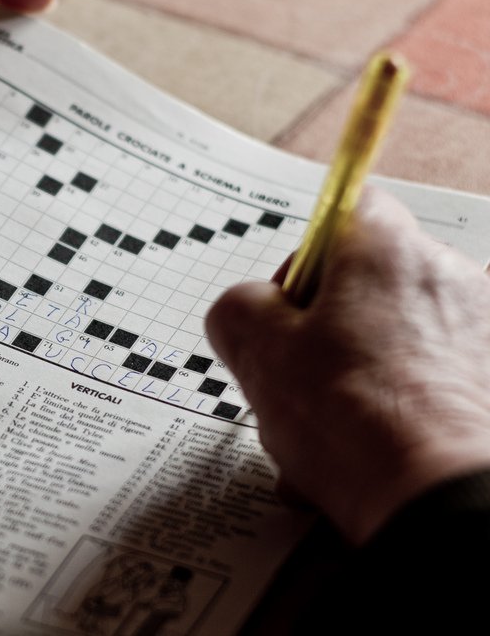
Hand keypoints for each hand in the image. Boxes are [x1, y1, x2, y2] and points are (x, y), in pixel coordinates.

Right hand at [205, 189, 489, 544]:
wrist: (434, 496)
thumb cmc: (352, 417)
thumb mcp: (256, 349)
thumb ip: (238, 307)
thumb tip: (248, 311)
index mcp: (387, 250)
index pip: (347, 208)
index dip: (306, 252)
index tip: (286, 302)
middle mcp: (447, 275)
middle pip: (368, 283)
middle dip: (326, 330)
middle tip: (295, 378)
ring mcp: (481, 330)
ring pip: (396, 339)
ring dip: (355, 376)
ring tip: (321, 434)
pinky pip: (430, 378)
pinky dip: (395, 407)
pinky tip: (361, 454)